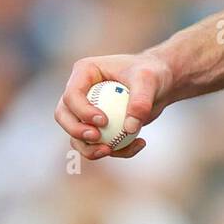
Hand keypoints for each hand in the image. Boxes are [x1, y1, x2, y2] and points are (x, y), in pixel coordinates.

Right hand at [54, 52, 175, 160]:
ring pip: (76, 136)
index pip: (71, 95)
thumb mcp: (149, 81)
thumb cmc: (152, 73)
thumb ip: (140, 101)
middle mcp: (80, 91)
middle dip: (76, 131)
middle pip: (64, 116)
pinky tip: (139, 144)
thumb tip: (129, 128)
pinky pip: (97, 145)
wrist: (160, 83)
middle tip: (97, 138)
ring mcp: (85, 110)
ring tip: (112, 150)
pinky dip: (116, 151)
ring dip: (90, 149)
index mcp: (84, 72)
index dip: (82, 111)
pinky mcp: (97, 127)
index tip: (103, 121)